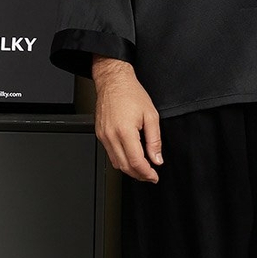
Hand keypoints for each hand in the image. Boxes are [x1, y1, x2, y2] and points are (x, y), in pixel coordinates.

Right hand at [91, 57, 163, 182]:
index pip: (136, 162)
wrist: (113, 81)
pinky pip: (110, 154)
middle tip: (150, 175)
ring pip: (116, 163)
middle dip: (139, 175)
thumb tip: (157, 158)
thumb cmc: (131, 93)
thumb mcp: (151, 115)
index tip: (154, 176)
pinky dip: (121, 160)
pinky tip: (130, 157)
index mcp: (125, 131)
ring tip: (142, 168)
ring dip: (129, 169)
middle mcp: (111, 136)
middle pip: (125, 166)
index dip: (147, 173)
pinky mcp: (99, 134)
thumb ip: (155, 140)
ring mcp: (103, 136)